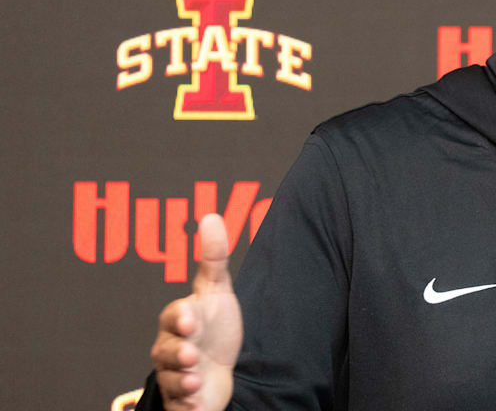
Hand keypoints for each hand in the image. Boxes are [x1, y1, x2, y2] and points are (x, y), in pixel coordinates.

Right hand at [150, 214, 242, 410]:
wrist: (217, 369)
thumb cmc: (213, 327)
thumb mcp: (217, 291)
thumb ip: (213, 257)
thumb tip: (211, 215)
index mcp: (178, 321)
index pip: (174, 316)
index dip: (181, 318)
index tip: (191, 319)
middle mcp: (170, 349)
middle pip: (165, 351)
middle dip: (177, 353)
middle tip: (190, 354)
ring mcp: (174, 376)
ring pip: (170, 380)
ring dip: (182, 381)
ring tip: (195, 380)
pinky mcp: (182, 402)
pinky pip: (180, 407)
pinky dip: (188, 408)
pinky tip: (198, 405)